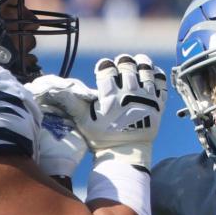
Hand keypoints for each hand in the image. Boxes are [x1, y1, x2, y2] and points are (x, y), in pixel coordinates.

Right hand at [32, 54, 167, 169]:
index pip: (107, 69)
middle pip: (127, 66)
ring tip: (138, 61)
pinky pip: (162, 84)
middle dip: (123, 61)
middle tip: (121, 63)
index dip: (105, 66)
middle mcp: (129, 95)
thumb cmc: (102, 137)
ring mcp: (147, 99)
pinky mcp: (159, 105)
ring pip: (146, 71)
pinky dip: (158, 75)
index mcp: (110, 97)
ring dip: (141, 63)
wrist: (126, 153)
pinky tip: (152, 72)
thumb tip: (53, 89)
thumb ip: (71, 102)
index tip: (104, 68)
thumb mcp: (84, 121)